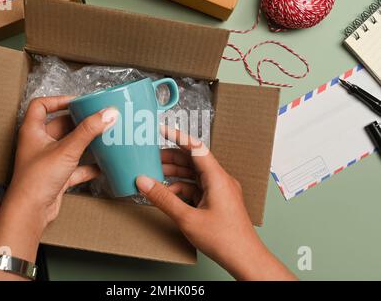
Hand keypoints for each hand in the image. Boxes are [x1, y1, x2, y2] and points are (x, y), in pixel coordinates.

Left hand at [7, 96, 118, 228]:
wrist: (30, 212)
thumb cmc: (36, 179)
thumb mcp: (66, 150)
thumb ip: (88, 131)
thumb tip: (107, 114)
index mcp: (33, 131)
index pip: (41, 106)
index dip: (58, 100)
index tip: (78, 101)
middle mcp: (39, 144)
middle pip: (61, 125)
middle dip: (80, 122)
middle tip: (98, 118)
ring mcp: (48, 161)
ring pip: (70, 146)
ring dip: (86, 143)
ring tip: (104, 137)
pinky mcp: (57, 177)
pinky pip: (75, 167)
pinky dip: (88, 166)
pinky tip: (102, 166)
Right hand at [136, 126, 295, 280]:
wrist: (245, 258)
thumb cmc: (224, 239)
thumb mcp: (187, 218)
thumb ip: (163, 198)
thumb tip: (144, 182)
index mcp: (217, 177)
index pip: (195, 147)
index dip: (177, 137)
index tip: (162, 130)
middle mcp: (220, 180)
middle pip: (193, 161)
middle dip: (171, 159)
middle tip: (151, 158)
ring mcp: (220, 191)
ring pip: (194, 176)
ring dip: (175, 175)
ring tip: (155, 176)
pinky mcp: (217, 201)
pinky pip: (197, 189)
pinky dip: (182, 190)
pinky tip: (168, 195)